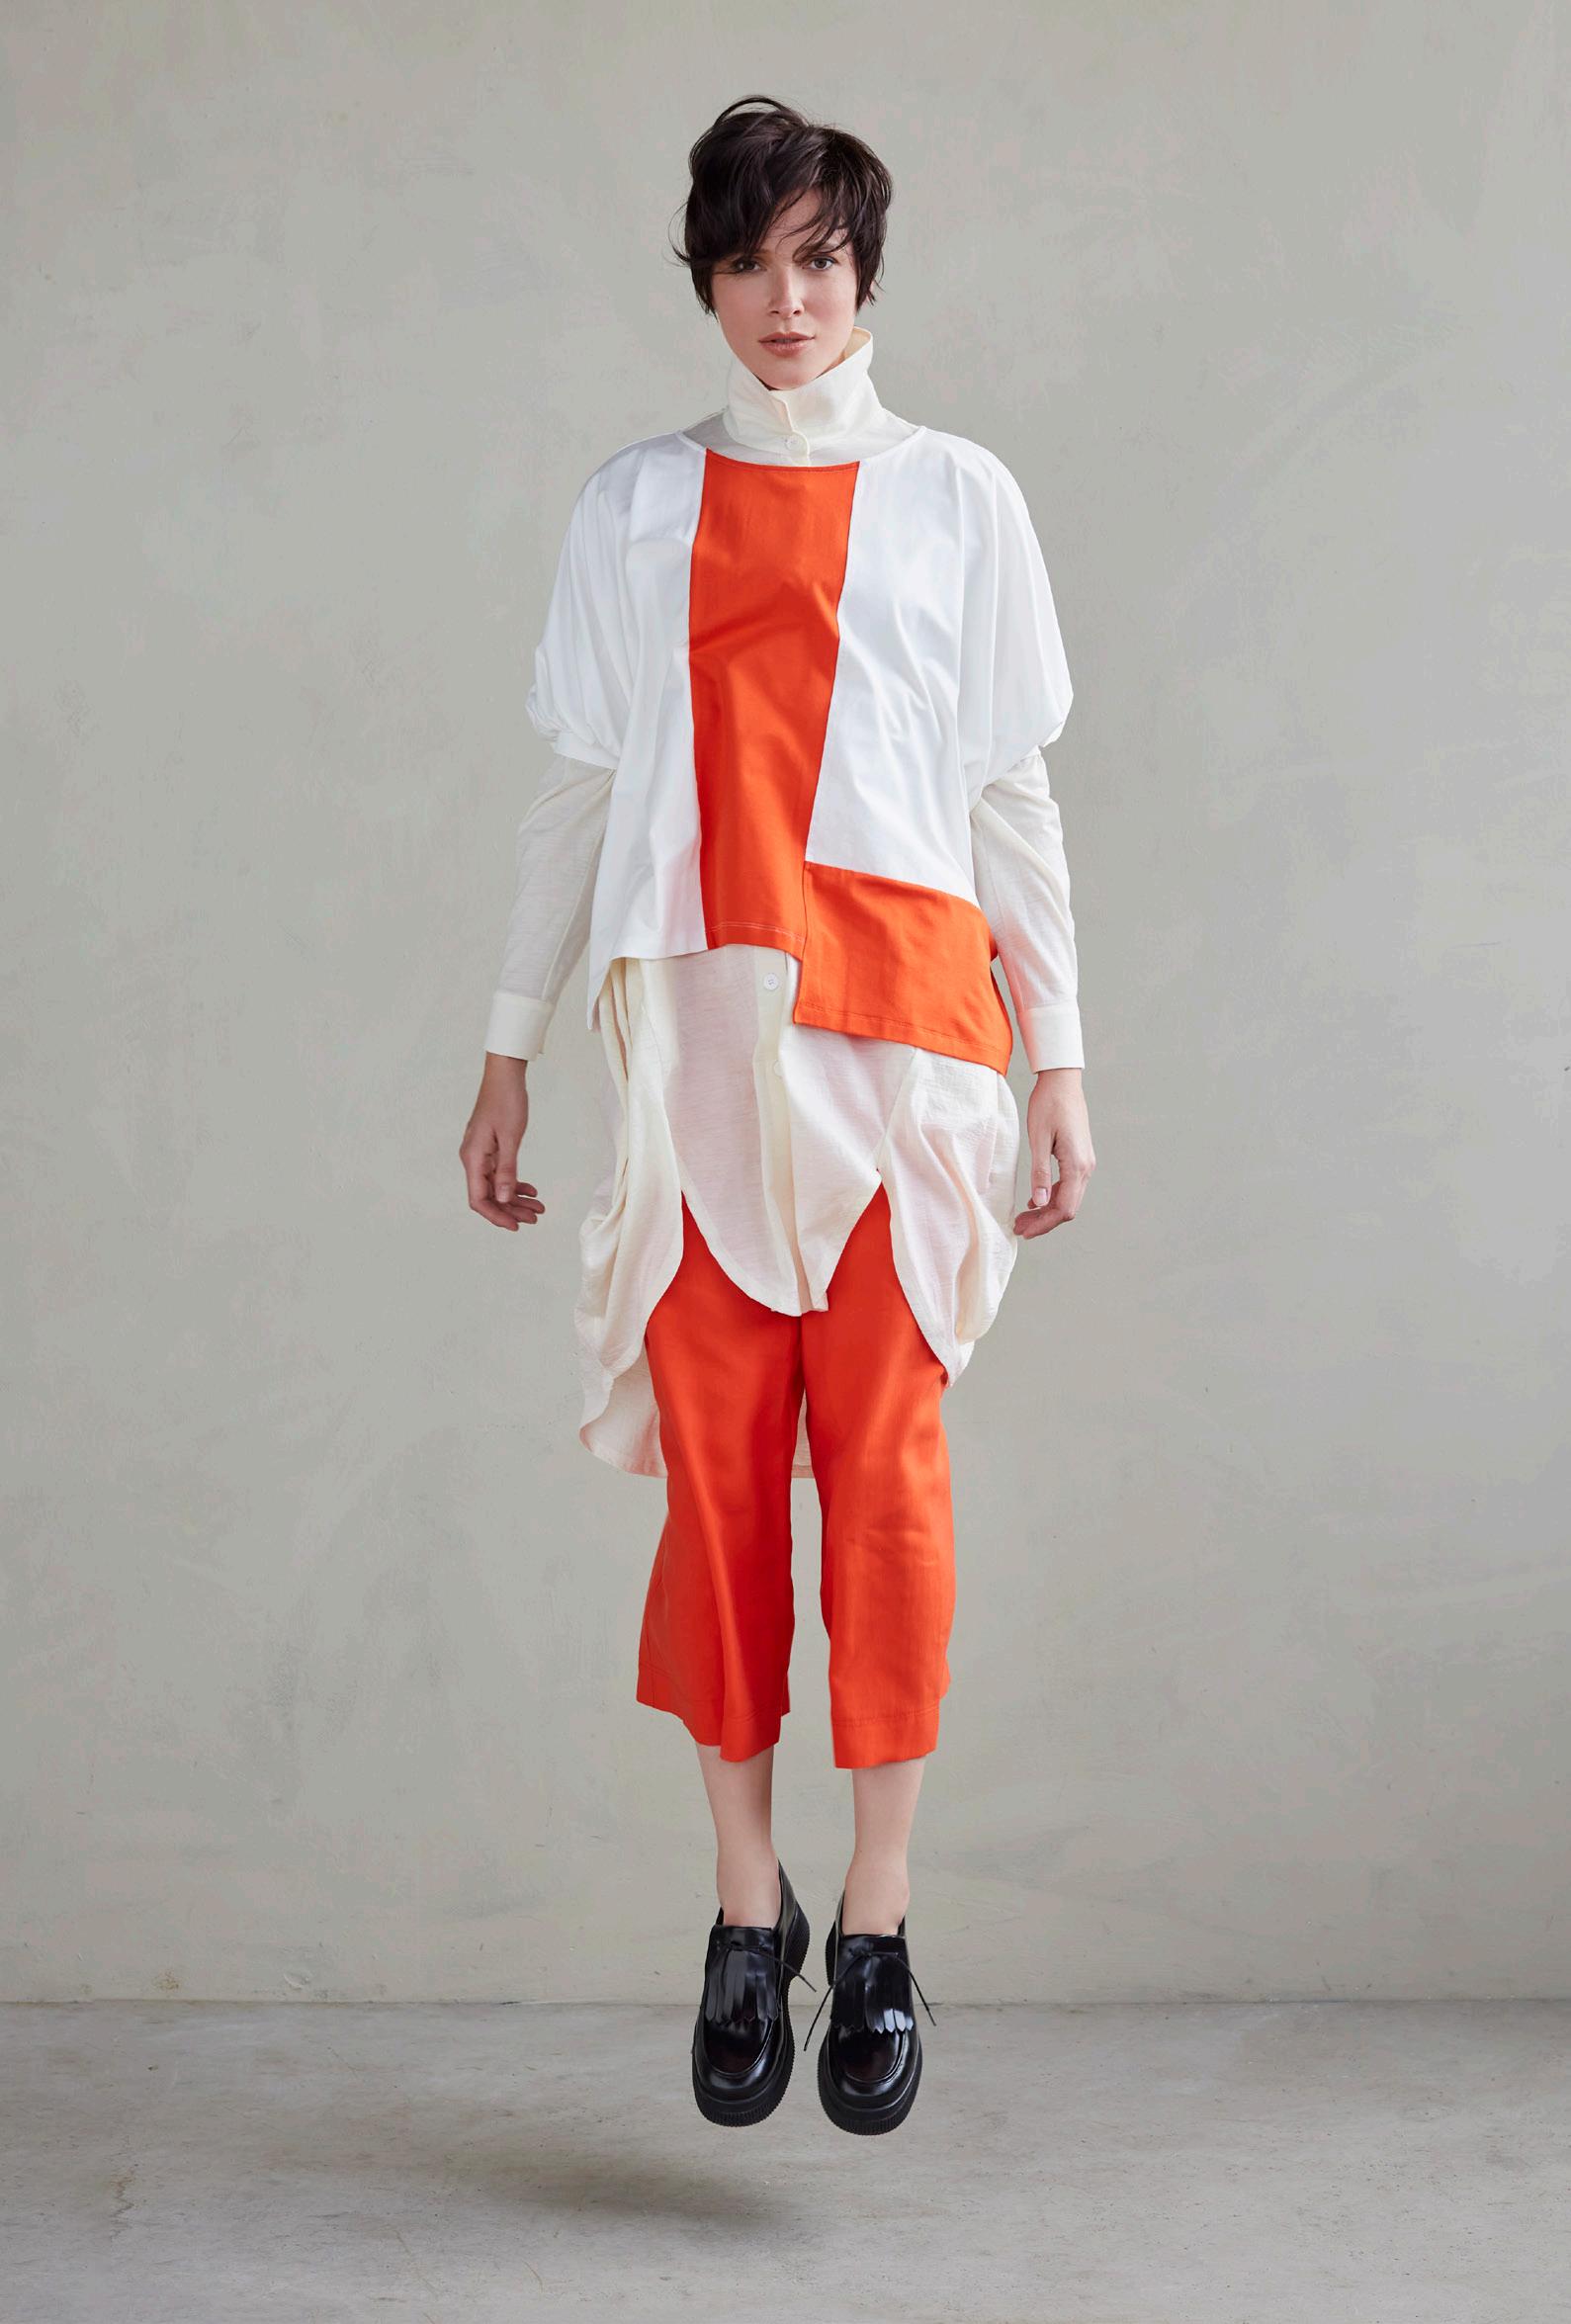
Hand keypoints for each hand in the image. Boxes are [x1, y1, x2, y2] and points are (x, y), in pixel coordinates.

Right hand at [461, 1055, 546, 1230]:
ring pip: (496, 1186)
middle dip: (511, 1210)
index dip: (496, 1215)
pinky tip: (531, 1190)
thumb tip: (502, 1198)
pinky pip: (499, 1173)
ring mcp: (481, 1154)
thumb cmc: (506, 1101)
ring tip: (538, 1207)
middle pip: (488, 1196)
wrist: (505, 1076)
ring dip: (515, 1199)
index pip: (479, 1199)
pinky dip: (514, 1184)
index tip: (516, 1226)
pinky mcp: (489, 1148)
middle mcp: (472, 1158)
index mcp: (472, 1157)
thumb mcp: (510, 1137)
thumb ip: (506, 1170)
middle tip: (535, 1218)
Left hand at [1013, 1067, 1094, 1239]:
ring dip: (1047, 1210)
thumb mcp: (1039, 1138)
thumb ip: (1040, 1172)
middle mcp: (1085, 1167)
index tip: (1024, 1231)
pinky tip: (1034, 1201)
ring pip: (1068, 1198)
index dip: (1044, 1224)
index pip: (1065, 1207)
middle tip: (1019, 1228)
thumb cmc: (1049, 1104)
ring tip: (1023, 1218)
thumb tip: (1040, 1202)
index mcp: (1077, 1164)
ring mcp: (1084, 1162)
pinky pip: (1068, 1185)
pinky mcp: (1079, 1157)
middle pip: (1068, 1207)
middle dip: (1044, 1221)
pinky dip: (1052, 1196)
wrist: (1062, 1081)